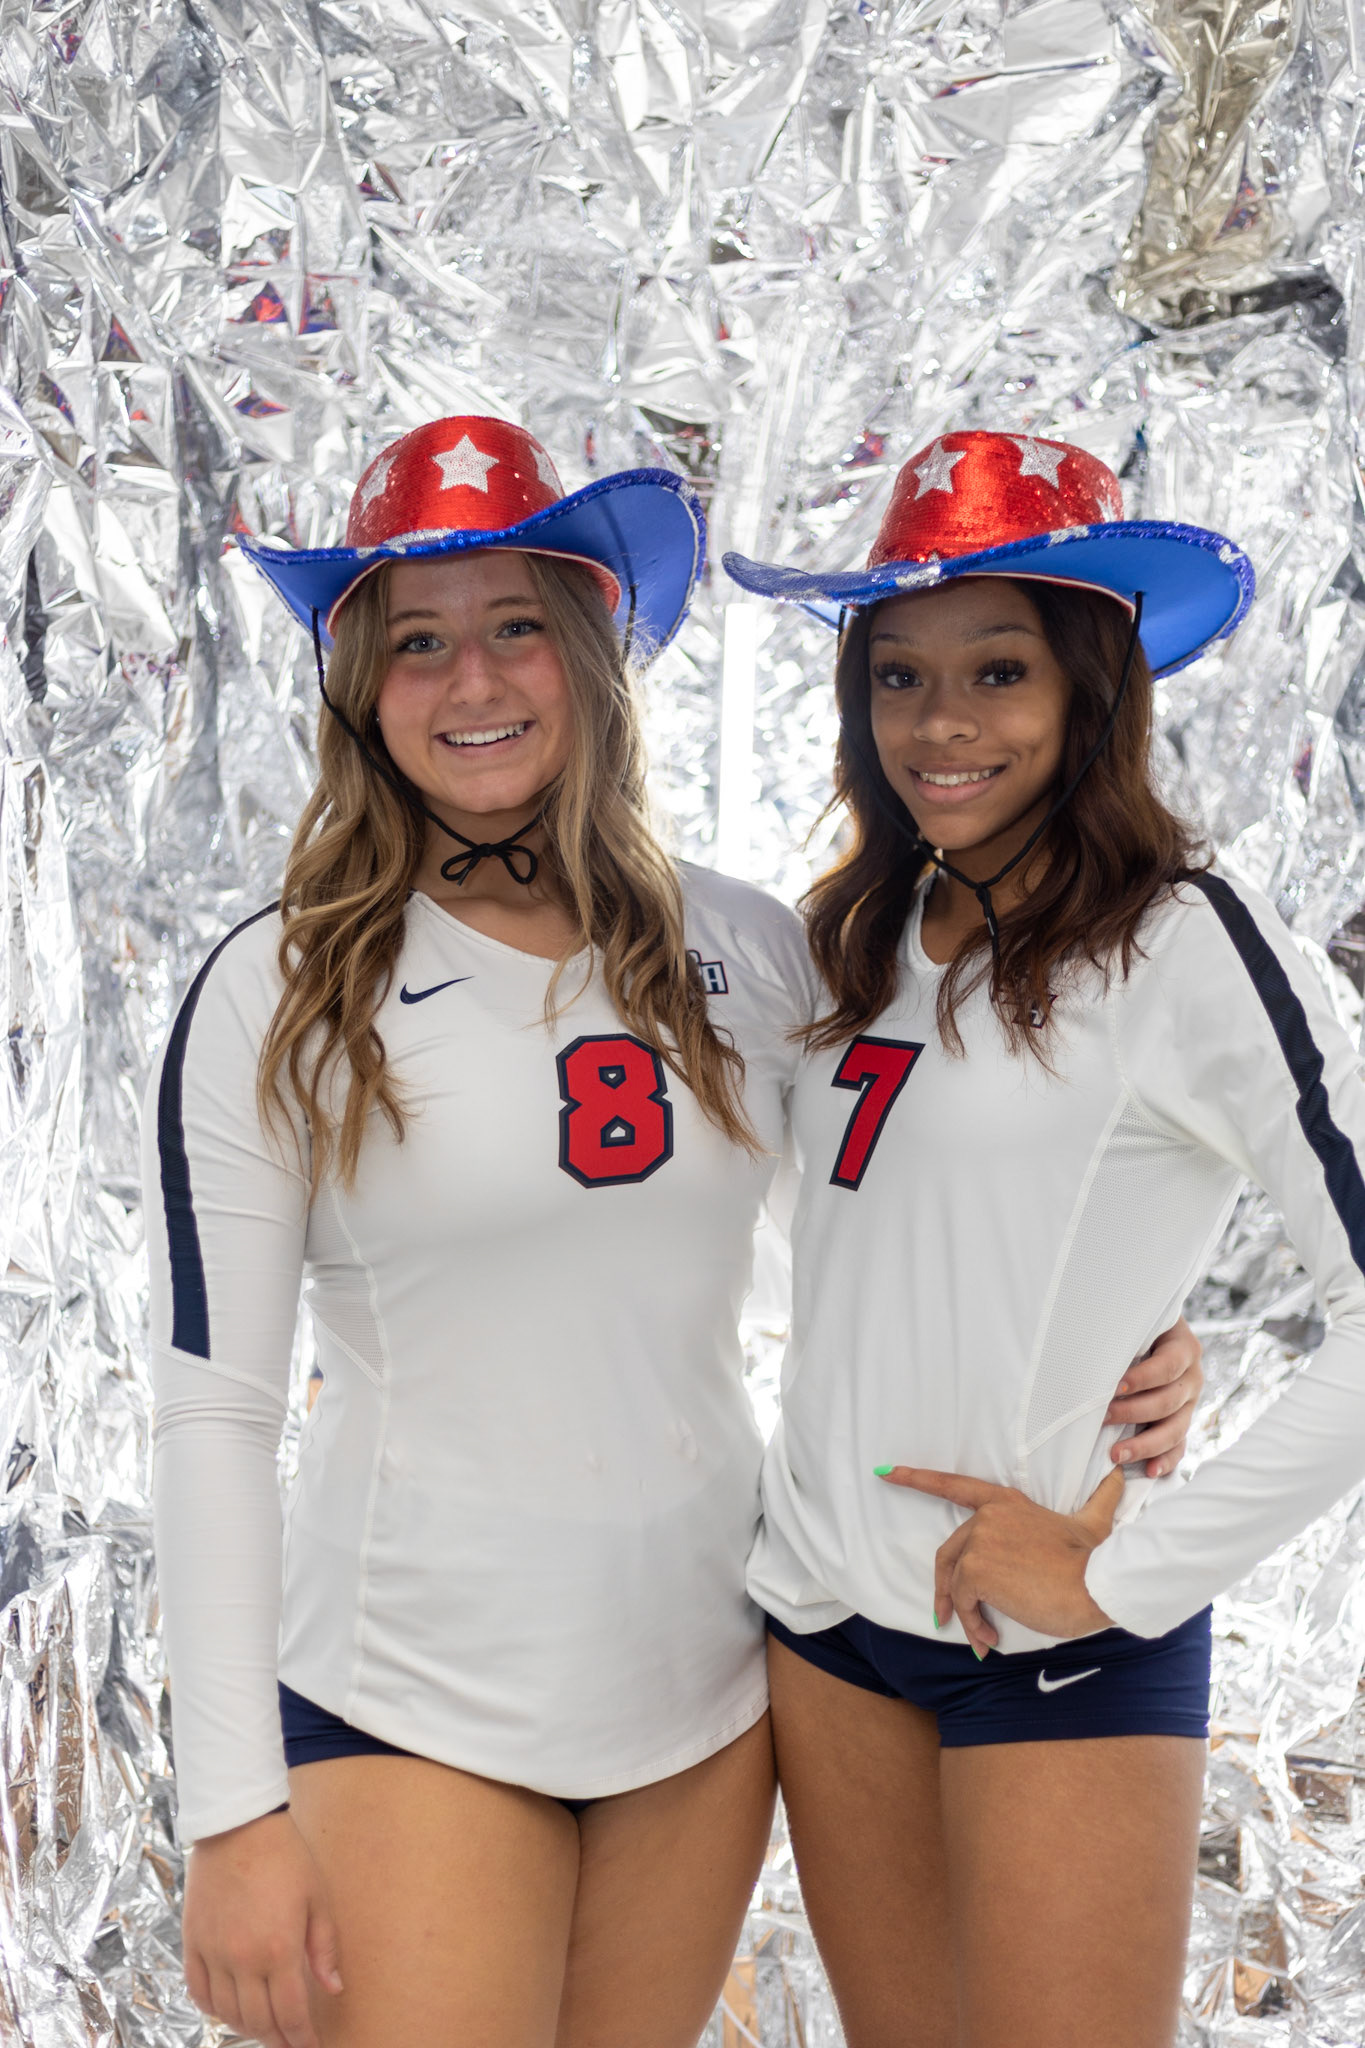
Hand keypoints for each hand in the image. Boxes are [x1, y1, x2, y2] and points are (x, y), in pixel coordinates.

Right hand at [182, 1808, 341, 2047]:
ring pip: (226, 2013)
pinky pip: (198, 1991)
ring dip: (246, 2027)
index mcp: (278, 1949)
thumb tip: (332, 1989)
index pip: (291, 2014)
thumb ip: (323, 1948)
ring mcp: (213, 1952)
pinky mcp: (192, 1941)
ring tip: (264, 2026)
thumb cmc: (285, 1856)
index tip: (311, 2046)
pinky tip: (228, 2008)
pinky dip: (213, 2009)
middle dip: (277, 2038)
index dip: (302, 2038)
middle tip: (290, 2040)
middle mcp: (242, 1959)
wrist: (238, 1824)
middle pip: (258, 2021)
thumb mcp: (317, 1897)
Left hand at [877, 1465, 1121, 1656]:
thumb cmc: (1095, 1561)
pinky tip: (990, 1639)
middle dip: (946, 1588)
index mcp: (1007, 1502)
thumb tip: (1119, 1477)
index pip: (954, 1485)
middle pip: (950, 1552)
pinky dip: (971, 1625)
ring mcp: (980, 1540)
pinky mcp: (976, 1569)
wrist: (1098, 1584)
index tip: (886, 1472)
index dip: (917, 1479)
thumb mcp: (1095, 1523)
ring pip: (956, 1582)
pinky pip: (962, 1602)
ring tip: (985, 1636)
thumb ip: (1101, 1498)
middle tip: (950, 1617)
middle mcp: (988, 1517)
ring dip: (965, 1614)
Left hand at [1104, 1314, 1202, 1476]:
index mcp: (1184, 1348)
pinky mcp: (1182, 1423)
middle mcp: (1192, 1377)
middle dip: (1133, 1413)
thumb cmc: (1134, 1327)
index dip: (1143, 1378)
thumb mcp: (1135, 1322)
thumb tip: (1091, 1347)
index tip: (1116, 1387)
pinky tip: (1149, 1470)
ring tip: (1116, 1454)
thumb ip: (1124, 1332)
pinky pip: (1179, 1447)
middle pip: (1168, 1402)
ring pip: (1175, 1429)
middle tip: (1102, 1417)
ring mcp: (1190, 1403)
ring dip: (1145, 1444)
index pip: (1168, 1366)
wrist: (1154, 1334)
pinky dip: (1165, 1461)